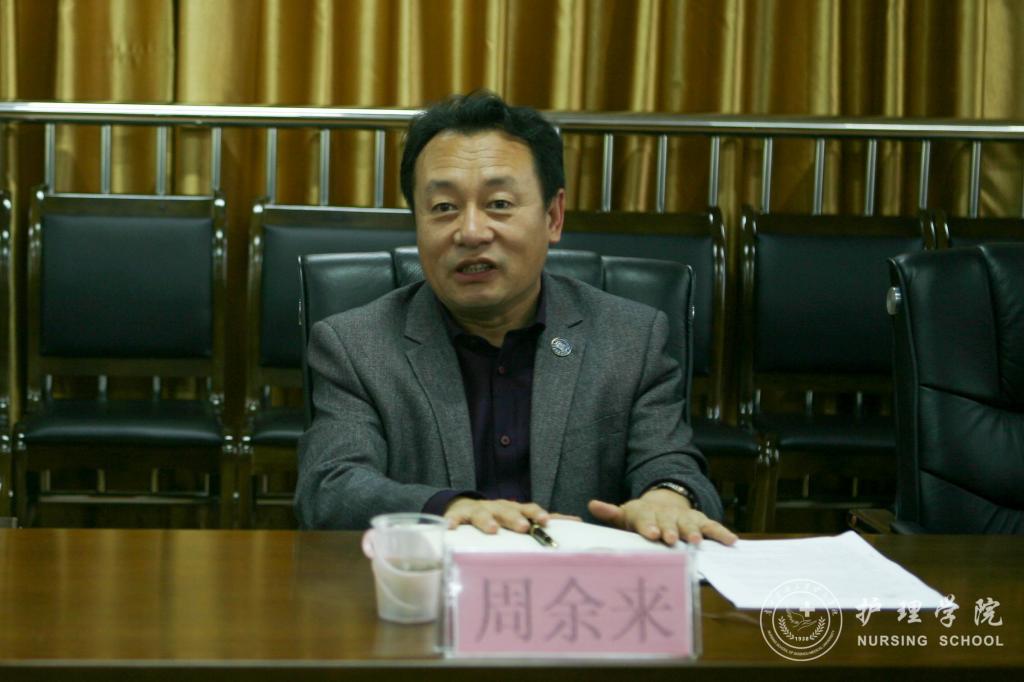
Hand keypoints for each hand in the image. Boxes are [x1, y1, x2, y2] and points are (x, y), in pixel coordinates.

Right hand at [444, 497, 550, 533]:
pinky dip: (452, 522)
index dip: (536, 514)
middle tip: (524, 527)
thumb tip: (577, 521)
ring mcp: (477, 511)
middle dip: (515, 518)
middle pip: (507, 510)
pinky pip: (454, 519)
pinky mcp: (457, 516)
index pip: (528, 509)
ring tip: (493, 530)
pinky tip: (450, 528)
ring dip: (487, 521)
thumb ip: (543, 521)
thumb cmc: (498, 517)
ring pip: (482, 514)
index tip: (546, 520)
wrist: (464, 507)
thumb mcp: (519, 516)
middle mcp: (497, 508)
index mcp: (513, 509)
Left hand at [588, 488, 737, 545]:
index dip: (648, 526)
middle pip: (669, 523)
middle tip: (672, 540)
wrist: (663, 504)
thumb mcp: (625, 514)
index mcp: (646, 514)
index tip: (651, 534)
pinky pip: (712, 526)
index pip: (646, 520)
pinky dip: (721, 533)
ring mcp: (684, 517)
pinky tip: (731, 541)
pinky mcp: (700, 521)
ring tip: (696, 541)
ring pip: (690, 524)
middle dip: (671, 531)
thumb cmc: (642, 517)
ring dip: (693, 532)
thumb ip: (611, 513)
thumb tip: (592, 505)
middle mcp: (667, 515)